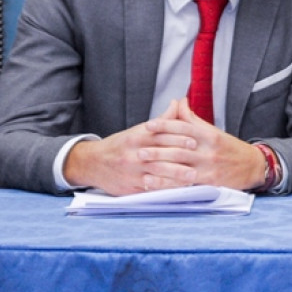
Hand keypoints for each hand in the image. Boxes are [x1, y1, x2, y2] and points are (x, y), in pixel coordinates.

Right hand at [62, 120, 195, 195]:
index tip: (194, 141)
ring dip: (175, 175)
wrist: (93, 162)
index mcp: (137, 137)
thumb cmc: (121, 145)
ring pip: (156, 172)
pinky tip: (176, 189)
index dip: (178, 138)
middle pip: (160, 154)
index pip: (160, 136)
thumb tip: (179, 103)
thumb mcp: (139, 130)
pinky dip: (164, 188)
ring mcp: (132, 171)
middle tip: (197, 158)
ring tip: (192, 177)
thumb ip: (162, 120)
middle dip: (180, 157)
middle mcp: (134, 153)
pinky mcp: (130, 185)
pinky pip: (149, 187)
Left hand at [141, 98, 268, 191]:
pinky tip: (153, 183)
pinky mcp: (209, 183)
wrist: (252, 166)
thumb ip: (193, 119)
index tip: (149, 125)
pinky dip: (167, 183)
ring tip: (143, 163)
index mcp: (210, 135)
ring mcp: (208, 167)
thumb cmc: (230, 148)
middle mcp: (209, 150)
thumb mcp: (213, 131)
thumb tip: (178, 102)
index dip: (165, 126)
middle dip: (158, 148)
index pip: (184, 127)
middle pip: (179, 147)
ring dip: (159, 165)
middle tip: (139, 148)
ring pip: (180, 165)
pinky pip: (184, 183)